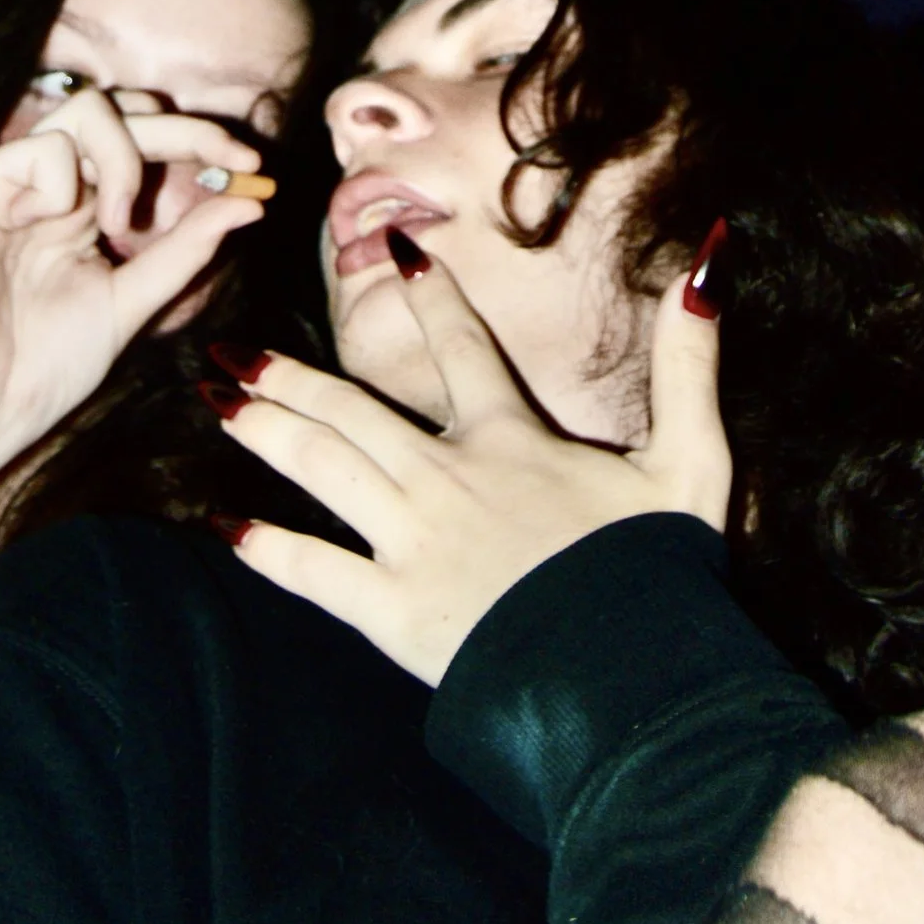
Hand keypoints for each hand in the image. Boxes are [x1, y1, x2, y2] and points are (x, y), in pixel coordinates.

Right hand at [0, 92, 272, 525]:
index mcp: (80, 206)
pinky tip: (61, 227)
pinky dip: (68, 179)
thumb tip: (250, 203)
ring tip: (121, 222)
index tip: (254, 165)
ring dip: (126, 155)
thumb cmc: (42, 369)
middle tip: (235, 157)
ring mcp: (10, 182)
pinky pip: (43, 147)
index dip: (199, 141)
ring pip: (86, 109)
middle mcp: (47, 184)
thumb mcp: (132, 302)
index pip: (144, 142)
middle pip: (123, 111)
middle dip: (187, 129)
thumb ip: (184, 250)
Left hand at [219, 242, 731, 683]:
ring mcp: (412, 541)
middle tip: (231, 351)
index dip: (428, 291)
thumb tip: (705, 266)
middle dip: (287, 377)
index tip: (391, 247)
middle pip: (351, 409)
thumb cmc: (663, 571)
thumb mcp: (691, 459)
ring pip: (321, 466)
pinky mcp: (391, 610)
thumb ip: (688, 362)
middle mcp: (448, 476)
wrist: (633, 676)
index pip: (461, 345)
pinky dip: (268, 548)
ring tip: (218, 401)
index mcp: (511, 438)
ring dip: (266, 430)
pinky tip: (227, 528)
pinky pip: (314, 570)